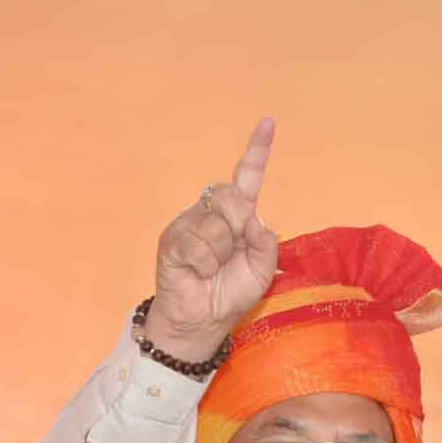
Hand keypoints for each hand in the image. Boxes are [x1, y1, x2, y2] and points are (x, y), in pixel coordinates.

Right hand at [144, 118, 278, 360]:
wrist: (202, 320)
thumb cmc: (230, 293)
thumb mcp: (262, 271)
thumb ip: (266, 244)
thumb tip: (254, 218)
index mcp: (238, 216)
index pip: (247, 177)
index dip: (257, 151)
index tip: (269, 122)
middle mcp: (212, 212)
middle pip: (232, 196)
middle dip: (238, 226)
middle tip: (231, 252)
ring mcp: (190, 223)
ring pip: (215, 224)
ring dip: (221, 253)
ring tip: (211, 268)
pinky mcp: (172, 239)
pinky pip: (197, 244)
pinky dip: (204, 264)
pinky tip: (198, 272)